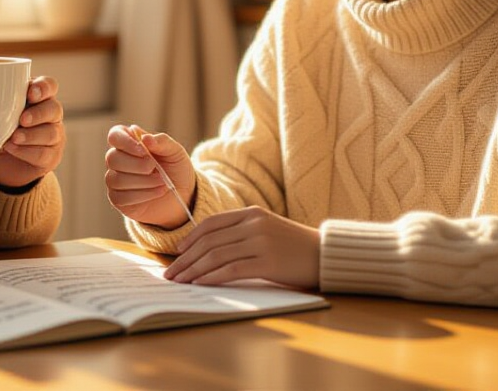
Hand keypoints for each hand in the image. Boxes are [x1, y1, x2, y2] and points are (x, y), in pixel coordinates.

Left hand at [0, 76, 64, 188]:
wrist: (2, 163)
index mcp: (37, 97)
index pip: (50, 86)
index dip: (44, 87)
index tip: (30, 93)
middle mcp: (50, 114)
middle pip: (54, 108)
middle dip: (38, 113)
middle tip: (22, 119)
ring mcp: (54, 136)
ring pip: (51, 133)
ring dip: (31, 135)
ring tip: (13, 138)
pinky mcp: (51, 157)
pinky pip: (44, 154)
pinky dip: (26, 152)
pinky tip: (13, 149)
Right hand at [104, 125, 194, 228]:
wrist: (182, 195)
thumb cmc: (175, 170)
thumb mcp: (175, 152)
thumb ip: (162, 142)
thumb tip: (145, 138)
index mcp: (129, 143)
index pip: (115, 135)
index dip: (125, 141)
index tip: (144, 150)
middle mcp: (118, 160)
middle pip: (112, 158)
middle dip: (137, 164)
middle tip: (156, 168)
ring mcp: (115, 180)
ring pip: (115, 179)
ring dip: (144, 181)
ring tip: (162, 181)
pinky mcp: (118, 199)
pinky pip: (120, 198)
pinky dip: (143, 195)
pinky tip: (158, 192)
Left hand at [165, 206, 319, 288]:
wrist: (327, 255)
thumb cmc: (296, 248)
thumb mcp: (268, 230)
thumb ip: (243, 233)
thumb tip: (208, 250)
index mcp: (252, 213)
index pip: (211, 224)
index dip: (190, 238)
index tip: (178, 252)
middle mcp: (254, 224)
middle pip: (209, 241)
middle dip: (185, 259)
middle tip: (171, 273)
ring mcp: (261, 242)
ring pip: (215, 255)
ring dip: (193, 270)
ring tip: (180, 281)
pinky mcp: (267, 262)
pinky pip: (230, 270)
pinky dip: (211, 277)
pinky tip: (200, 284)